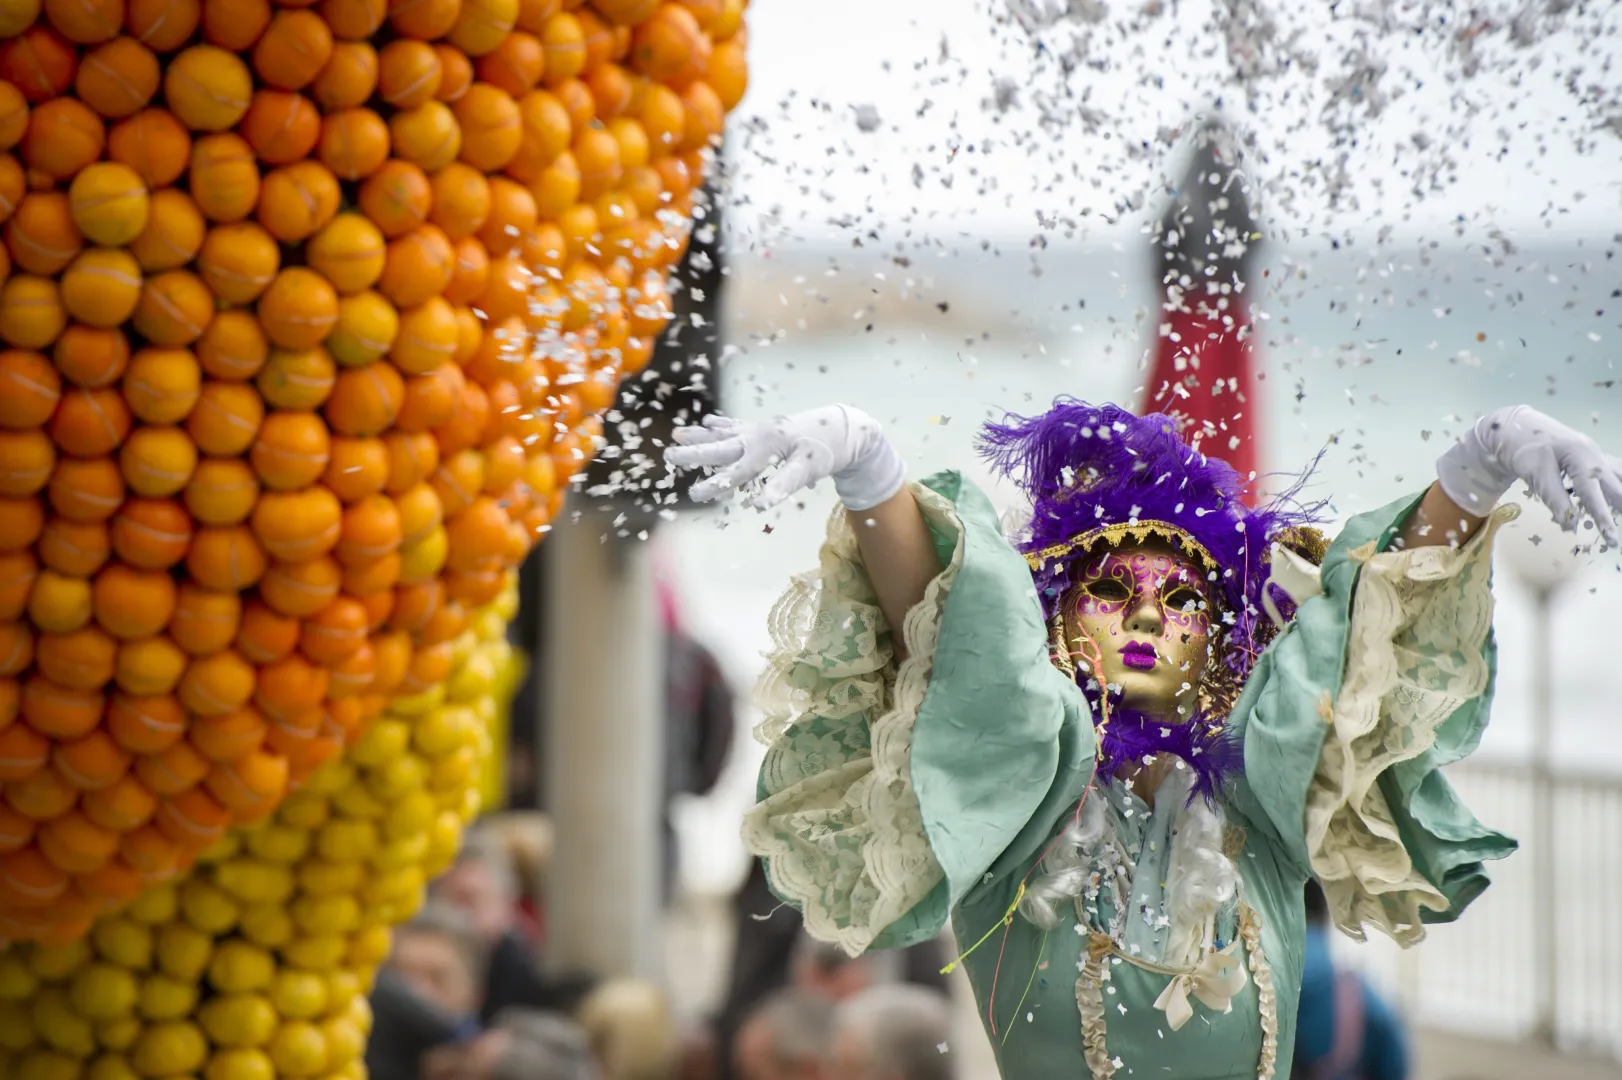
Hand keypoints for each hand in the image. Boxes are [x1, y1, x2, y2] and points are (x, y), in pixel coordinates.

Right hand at [665, 405, 906, 511]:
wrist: (842, 428)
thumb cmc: (825, 451)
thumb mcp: (807, 469)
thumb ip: (783, 485)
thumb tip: (760, 504)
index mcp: (765, 448)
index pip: (735, 472)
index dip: (714, 484)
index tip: (693, 494)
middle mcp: (757, 437)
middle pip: (720, 448)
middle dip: (694, 453)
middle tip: (668, 455)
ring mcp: (759, 431)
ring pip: (723, 434)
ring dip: (700, 436)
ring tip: (677, 434)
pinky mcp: (764, 429)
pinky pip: (735, 426)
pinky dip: (720, 425)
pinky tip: (707, 423)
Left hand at [1437, 405, 1621, 544]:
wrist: (1519, 430)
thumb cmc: (1526, 453)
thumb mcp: (1537, 476)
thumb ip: (1556, 500)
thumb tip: (1571, 526)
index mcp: (1580, 457)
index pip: (1593, 493)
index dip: (1602, 516)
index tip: (1611, 536)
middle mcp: (1595, 455)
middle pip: (1615, 485)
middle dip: (1621, 507)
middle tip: (1619, 534)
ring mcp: (1597, 455)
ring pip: (1619, 477)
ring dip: (1620, 495)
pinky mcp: (1595, 458)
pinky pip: (1615, 471)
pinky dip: (1619, 484)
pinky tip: (1618, 495)